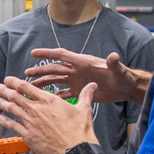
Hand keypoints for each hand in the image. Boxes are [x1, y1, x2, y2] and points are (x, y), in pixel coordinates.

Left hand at [0, 75, 97, 153]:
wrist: (75, 150)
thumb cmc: (80, 132)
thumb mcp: (84, 109)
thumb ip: (86, 95)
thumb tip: (91, 86)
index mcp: (49, 101)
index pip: (26, 87)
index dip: (15, 81)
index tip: (9, 79)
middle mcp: (37, 110)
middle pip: (15, 96)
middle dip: (4, 90)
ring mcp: (31, 123)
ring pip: (11, 109)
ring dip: (2, 103)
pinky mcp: (28, 136)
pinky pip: (13, 126)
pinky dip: (6, 120)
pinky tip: (1, 118)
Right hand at [25, 47, 149, 104]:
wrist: (126, 87)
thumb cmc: (123, 76)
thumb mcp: (118, 70)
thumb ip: (113, 63)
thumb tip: (113, 56)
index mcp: (83, 62)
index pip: (62, 55)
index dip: (48, 53)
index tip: (35, 53)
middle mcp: (77, 70)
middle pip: (55, 69)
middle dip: (40, 71)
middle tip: (26, 73)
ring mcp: (77, 80)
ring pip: (56, 81)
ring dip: (44, 83)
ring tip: (31, 87)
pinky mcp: (80, 91)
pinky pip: (64, 93)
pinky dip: (55, 96)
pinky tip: (45, 100)